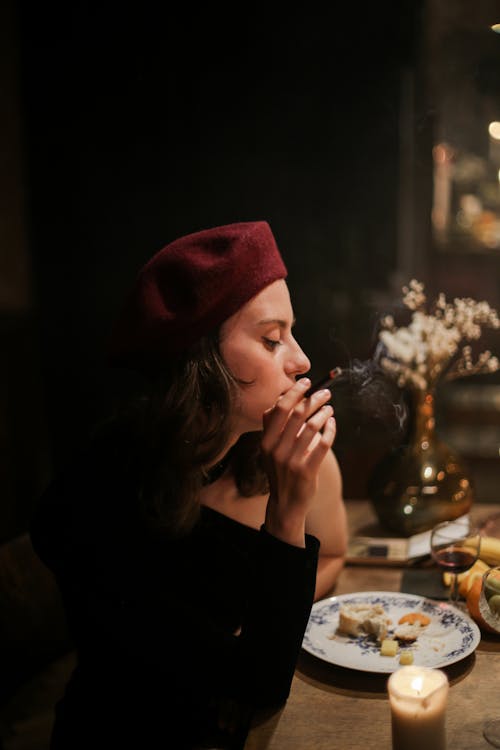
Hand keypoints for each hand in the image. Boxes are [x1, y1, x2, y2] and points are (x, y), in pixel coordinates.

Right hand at [261, 378, 336, 546]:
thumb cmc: (280, 470)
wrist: (285, 502)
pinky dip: (330, 429)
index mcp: (266, 441)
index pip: (279, 409)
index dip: (294, 393)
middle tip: (325, 393)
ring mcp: (291, 461)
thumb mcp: (269, 449)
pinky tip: (333, 424)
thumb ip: (274, 427)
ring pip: (312, 427)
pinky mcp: (307, 470)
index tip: (306, 383)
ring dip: (324, 413)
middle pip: (297, 414)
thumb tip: (285, 398)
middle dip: (313, 399)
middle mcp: (276, 449)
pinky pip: (323, 443)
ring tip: (329, 408)